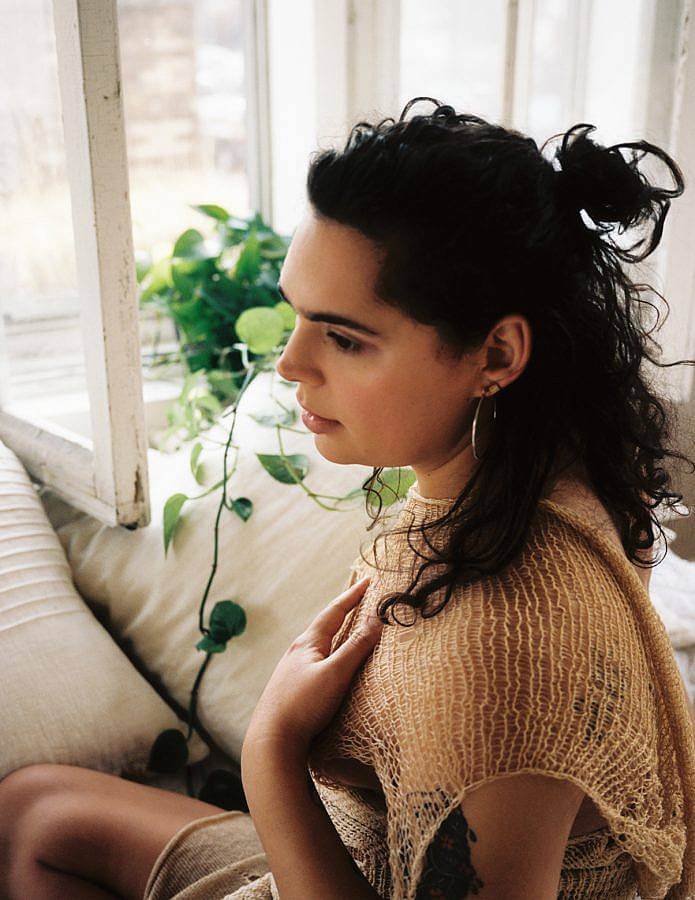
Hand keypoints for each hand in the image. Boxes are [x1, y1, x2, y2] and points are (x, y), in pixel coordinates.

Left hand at [242, 575, 383, 759]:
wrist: (271, 742)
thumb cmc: (303, 705)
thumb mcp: (335, 674)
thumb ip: (356, 647)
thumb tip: (374, 619)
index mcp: (307, 643)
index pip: (335, 611)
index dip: (353, 596)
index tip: (369, 581)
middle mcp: (298, 652)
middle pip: (325, 625)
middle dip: (345, 612)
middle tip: (362, 600)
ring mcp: (293, 672)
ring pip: (320, 645)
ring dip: (338, 634)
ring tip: (351, 629)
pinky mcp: (293, 690)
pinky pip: (317, 663)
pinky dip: (331, 655)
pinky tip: (333, 666)